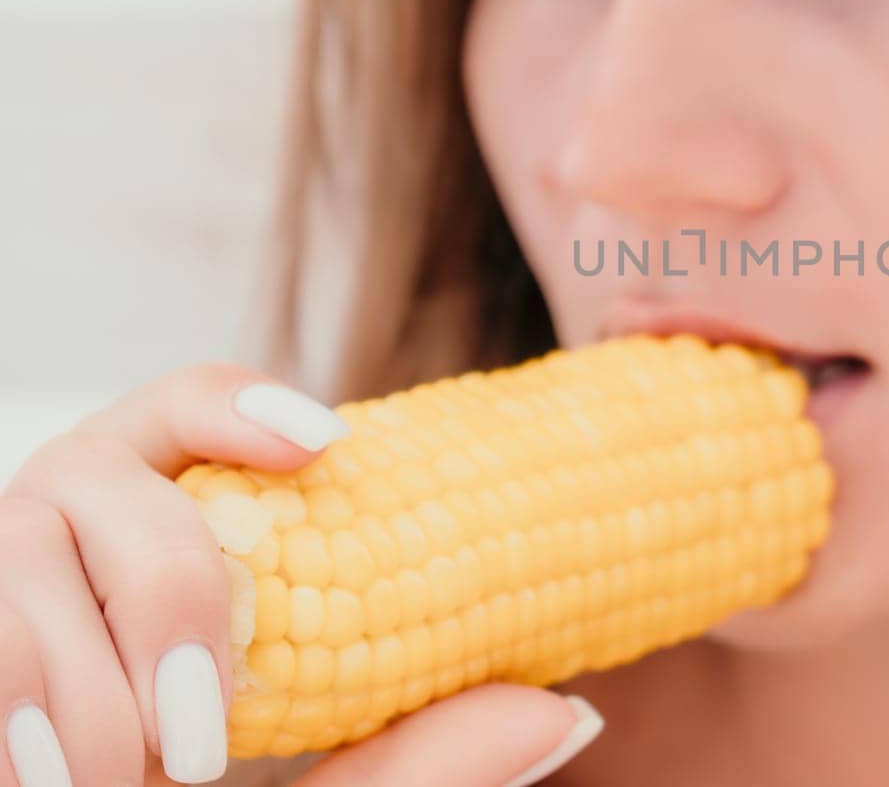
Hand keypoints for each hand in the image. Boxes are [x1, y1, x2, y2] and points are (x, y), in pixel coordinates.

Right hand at [0, 364, 604, 785]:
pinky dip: (13, 716)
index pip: (181, 409)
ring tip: (127, 781)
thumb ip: (422, 760)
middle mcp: (65, 558)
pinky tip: (55, 781)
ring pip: (14, 560)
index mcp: (167, 551)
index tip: (327, 444)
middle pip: (92, 469)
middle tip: (210, 738)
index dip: (236, 401)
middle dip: (165, 589)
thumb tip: (572, 711)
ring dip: (82, 691)